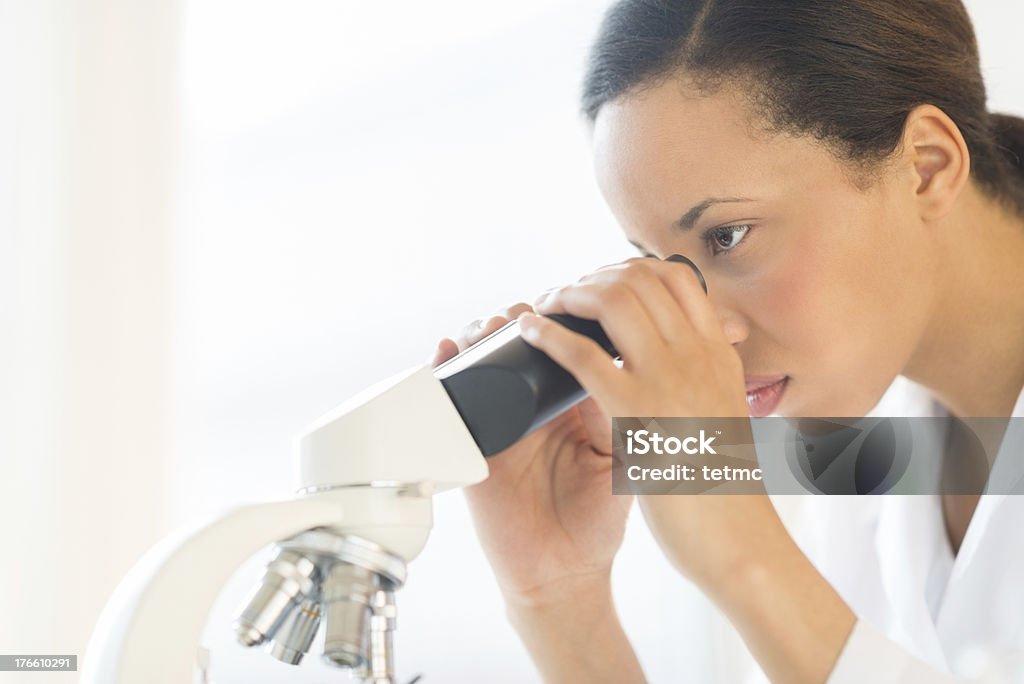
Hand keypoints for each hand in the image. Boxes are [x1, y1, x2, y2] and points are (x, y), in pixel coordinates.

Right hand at [431, 303, 633, 607]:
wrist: (565, 571)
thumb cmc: (597, 520)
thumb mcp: (619, 459)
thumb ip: (618, 412)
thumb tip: (611, 361)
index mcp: (572, 405)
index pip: (561, 346)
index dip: (559, 318)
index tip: (562, 299)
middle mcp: (533, 407)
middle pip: (516, 345)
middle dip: (515, 317)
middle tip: (524, 312)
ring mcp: (500, 424)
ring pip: (481, 363)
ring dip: (481, 336)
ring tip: (490, 327)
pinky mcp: (471, 446)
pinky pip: (451, 402)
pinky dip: (445, 370)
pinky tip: (450, 351)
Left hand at [518, 258, 855, 682]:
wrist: (739, 538)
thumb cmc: (725, 485)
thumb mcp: (725, 415)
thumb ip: (708, 379)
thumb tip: (699, 354)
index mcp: (718, 354)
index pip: (675, 278)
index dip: (627, 269)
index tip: (599, 284)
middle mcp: (698, 355)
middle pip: (638, 278)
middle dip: (590, 278)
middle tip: (563, 297)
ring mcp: (670, 379)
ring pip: (612, 301)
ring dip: (568, 296)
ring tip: (544, 309)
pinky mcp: (638, 412)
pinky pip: (585, 356)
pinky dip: (549, 337)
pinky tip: (529, 333)